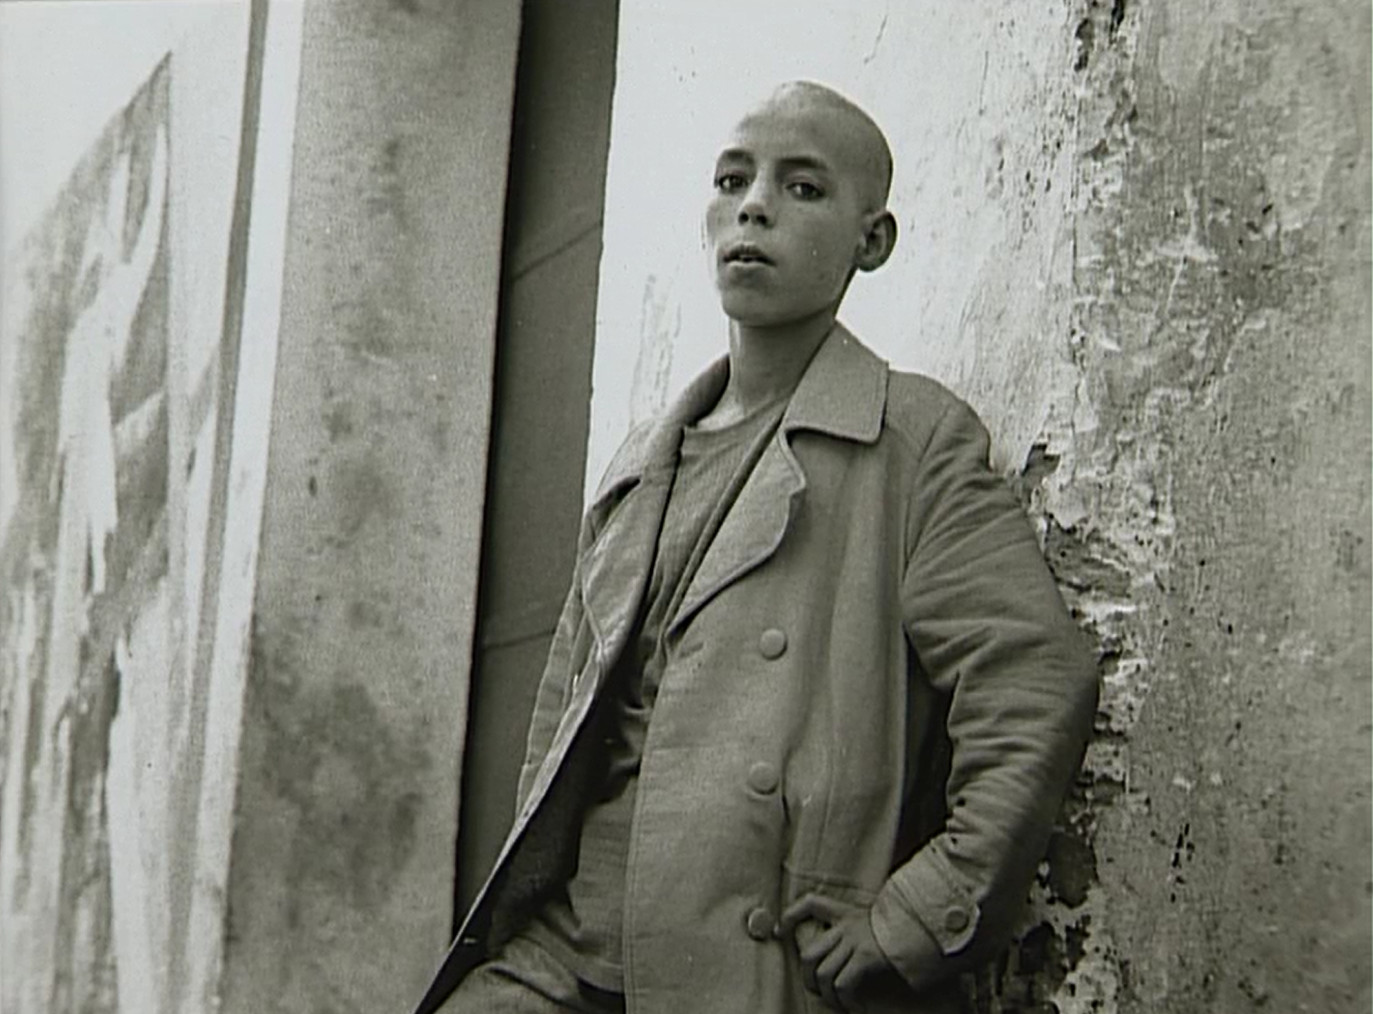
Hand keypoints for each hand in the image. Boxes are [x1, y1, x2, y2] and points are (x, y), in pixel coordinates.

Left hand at [779, 894, 891, 1011]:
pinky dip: (845, 1002)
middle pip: (809, 953)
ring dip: (827, 996)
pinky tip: (854, 1008)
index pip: (811, 904)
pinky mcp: (866, 957)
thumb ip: (856, 930)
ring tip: (838, 1003)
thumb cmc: (901, 929)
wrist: (924, 925)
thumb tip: (837, 951)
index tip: (780, 932)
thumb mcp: (875, 922)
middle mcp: (847, 925)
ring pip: (824, 973)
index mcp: (846, 911)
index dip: (791, 917)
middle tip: (817, 989)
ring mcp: (855, 941)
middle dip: (807, 978)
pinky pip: (843, 985)